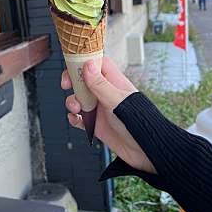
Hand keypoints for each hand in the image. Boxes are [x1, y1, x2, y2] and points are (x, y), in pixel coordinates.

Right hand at [61, 57, 155, 173]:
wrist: (145, 150)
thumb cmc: (139, 122)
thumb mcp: (116, 100)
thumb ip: (100, 83)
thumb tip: (88, 64)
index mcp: (113, 82)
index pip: (97, 64)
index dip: (84, 62)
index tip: (73, 66)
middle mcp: (105, 93)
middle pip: (83, 80)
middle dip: (73, 82)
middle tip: (67, 85)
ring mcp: (100, 108)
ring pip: (79, 99)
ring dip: (72, 101)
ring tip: (77, 108)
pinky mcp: (96, 124)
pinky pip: (80, 117)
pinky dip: (74, 118)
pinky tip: (76, 119)